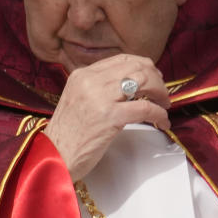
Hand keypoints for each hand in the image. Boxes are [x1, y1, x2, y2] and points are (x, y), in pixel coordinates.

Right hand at [44, 53, 170, 181]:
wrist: (53, 157)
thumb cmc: (67, 135)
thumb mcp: (77, 100)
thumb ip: (97, 88)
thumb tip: (129, 83)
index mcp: (81, 75)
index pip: (121, 59)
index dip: (143, 66)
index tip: (154, 77)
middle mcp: (90, 81)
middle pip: (135, 67)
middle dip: (156, 78)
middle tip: (163, 93)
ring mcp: (99, 98)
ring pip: (143, 81)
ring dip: (160, 93)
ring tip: (164, 105)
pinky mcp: (109, 117)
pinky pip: (145, 108)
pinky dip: (159, 114)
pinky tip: (162, 122)